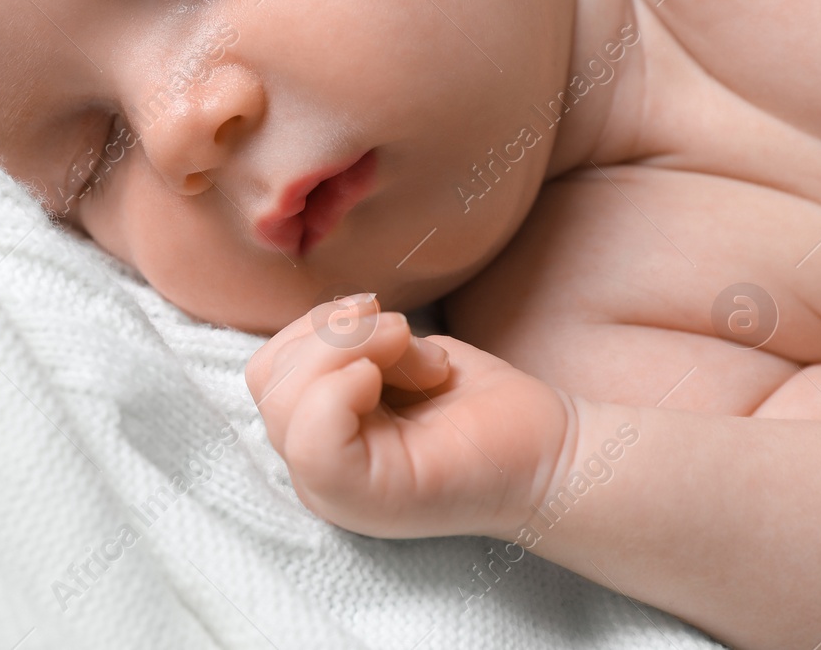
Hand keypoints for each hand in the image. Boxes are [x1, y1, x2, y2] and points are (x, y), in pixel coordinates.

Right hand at [244, 293, 574, 540]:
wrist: (555, 455)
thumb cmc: (479, 405)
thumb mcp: (393, 358)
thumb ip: (341, 348)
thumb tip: (326, 322)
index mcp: (317, 436)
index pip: (265, 369)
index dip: (316, 326)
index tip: (387, 323)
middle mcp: (313, 470)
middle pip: (266, 376)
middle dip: (337, 329)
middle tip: (407, 339)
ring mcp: (332, 489)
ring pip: (284, 396)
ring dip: (355, 345)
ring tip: (418, 359)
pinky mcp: (360, 498)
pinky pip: (310, 434)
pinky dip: (347, 382)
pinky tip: (403, 382)